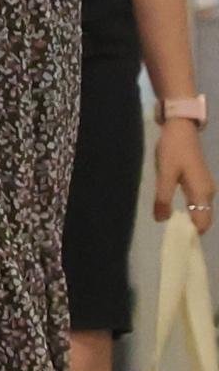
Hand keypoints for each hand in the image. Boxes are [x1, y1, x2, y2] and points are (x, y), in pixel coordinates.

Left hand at [158, 116, 214, 233]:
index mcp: (202, 192)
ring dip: (189, 220)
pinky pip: (198, 202)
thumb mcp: (164, 175)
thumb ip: (163, 198)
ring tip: (172, 228)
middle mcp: (208, 192)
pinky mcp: (200, 182)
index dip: (192, 234)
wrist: (181, 129)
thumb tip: (161, 220)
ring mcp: (206, 187)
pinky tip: (175, 212)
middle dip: (190, 229)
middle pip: (203, 218)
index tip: (177, 241)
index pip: (203, 222)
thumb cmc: (173, 150)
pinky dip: (189, 210)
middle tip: (171, 237)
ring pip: (201, 211)